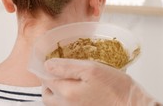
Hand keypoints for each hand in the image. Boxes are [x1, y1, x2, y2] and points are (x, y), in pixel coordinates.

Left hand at [41, 58, 157, 105]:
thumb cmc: (116, 88)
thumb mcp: (92, 69)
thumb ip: (67, 67)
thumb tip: (47, 65)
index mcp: (66, 93)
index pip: (45, 79)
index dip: (47, 68)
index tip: (53, 61)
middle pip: (47, 95)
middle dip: (49, 83)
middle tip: (58, 72)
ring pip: (55, 104)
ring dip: (57, 92)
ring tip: (69, 81)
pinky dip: (66, 100)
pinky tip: (78, 92)